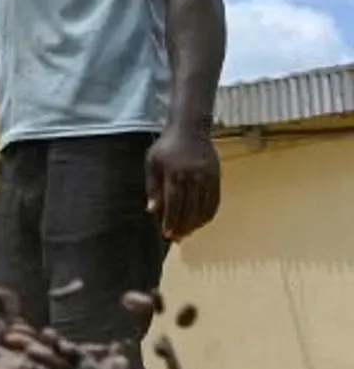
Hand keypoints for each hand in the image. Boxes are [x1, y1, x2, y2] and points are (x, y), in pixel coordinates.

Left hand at [147, 126, 220, 240]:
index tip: (167, 234)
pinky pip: (215, 201)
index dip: (171, 220)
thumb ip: (153, 187)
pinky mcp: (217, 178)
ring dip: (196, 223)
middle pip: (190, 208)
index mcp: (174, 173)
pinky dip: (208, 215)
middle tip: (177, 238)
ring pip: (204, 207)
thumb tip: (152, 209)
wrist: (190, 130)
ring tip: (187, 233)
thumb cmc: (166, 147)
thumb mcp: (152, 163)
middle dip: (183, 226)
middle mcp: (193, 177)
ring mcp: (208, 178)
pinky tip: (200, 222)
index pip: (174, 202)